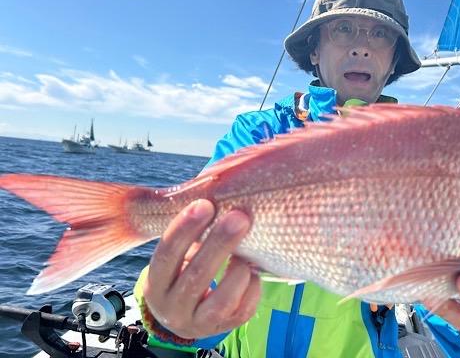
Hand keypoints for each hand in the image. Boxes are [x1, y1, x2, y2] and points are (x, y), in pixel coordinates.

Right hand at [142, 200, 260, 338]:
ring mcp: (198, 323)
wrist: (187, 313)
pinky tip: (251, 272)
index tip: (205, 203)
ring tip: (246, 254)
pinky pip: (244, 309)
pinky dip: (252, 286)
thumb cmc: (185, 268)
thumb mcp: (176, 253)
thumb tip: (210, 183)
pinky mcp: (224, 328)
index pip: (166, 254)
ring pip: (222, 299)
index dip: (184, 228)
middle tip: (240, 216)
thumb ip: (186, 227)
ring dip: (238, 269)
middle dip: (220, 242)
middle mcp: (172, 307)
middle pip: (196, 274)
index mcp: (156, 282)